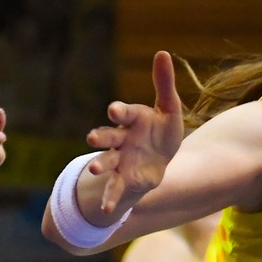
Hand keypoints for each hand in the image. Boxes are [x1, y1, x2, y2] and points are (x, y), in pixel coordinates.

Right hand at [84, 52, 184, 212]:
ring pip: (105, 161)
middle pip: (108, 137)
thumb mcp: (168, 108)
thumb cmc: (161, 130)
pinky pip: (114, 189)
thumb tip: (163, 52)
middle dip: (100, 137)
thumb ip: (163, 83)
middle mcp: (121, 139)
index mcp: (133, 119)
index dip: (120, 111)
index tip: (115, 109)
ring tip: (92, 169)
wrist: (161, 160)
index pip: (125, 113)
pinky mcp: (123, 179)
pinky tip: (107, 209)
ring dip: (98, 164)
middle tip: (93, 138)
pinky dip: (109, 198)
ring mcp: (119, 160)